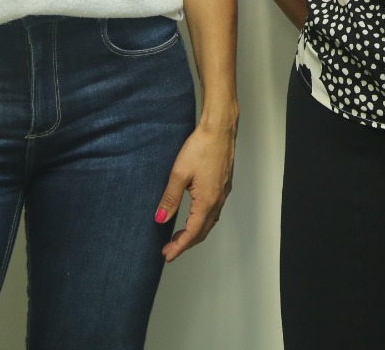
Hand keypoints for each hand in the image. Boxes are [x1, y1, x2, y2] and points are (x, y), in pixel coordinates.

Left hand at [156, 124, 235, 261]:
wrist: (220, 129)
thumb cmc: (201, 147)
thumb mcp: (179, 174)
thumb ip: (170, 198)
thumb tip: (161, 218)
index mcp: (207, 201)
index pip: (192, 232)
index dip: (179, 246)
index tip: (167, 255)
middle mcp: (218, 200)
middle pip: (203, 231)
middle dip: (186, 243)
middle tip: (169, 249)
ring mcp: (223, 192)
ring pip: (210, 221)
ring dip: (195, 232)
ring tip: (179, 235)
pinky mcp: (224, 185)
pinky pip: (214, 210)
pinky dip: (203, 220)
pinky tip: (194, 215)